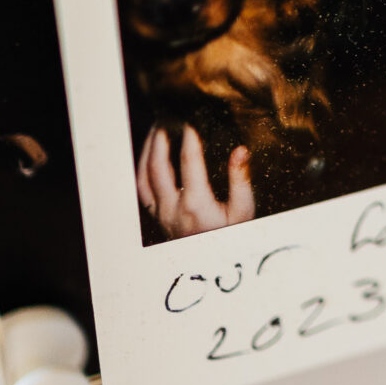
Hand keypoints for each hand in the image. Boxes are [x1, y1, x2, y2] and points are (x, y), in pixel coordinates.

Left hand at [136, 124, 254, 237]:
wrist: (216, 264)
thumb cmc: (231, 237)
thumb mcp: (244, 210)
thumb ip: (241, 179)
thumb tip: (240, 150)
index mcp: (196, 203)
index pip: (189, 160)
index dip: (190, 137)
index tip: (191, 120)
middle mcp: (173, 208)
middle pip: (157, 166)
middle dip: (160, 139)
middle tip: (166, 120)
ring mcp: (161, 214)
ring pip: (143, 178)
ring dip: (146, 153)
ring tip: (154, 134)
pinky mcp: (157, 218)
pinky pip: (142, 192)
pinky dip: (142, 171)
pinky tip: (149, 159)